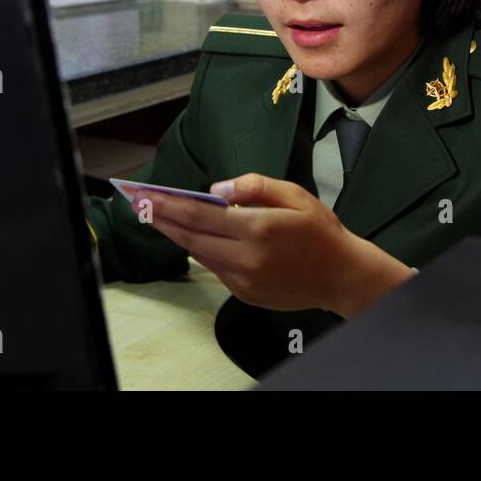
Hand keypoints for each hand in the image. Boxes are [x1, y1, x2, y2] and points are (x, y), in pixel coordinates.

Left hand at [134, 173, 414, 316]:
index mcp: (258, 228)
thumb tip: (216, 191)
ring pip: (200, 254)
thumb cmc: (320, 231)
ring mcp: (244, 280)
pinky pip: (216, 269)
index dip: (167, 204)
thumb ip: (254, 186)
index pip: (199, 215)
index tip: (144, 195)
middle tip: (139, 204)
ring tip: (162, 216)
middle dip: (162, 218)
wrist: (340, 275)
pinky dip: (204, 251)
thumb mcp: (294, 194)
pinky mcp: (245, 294)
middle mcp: (246, 257)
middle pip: (190, 237)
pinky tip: (199, 238)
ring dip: (180, 235)